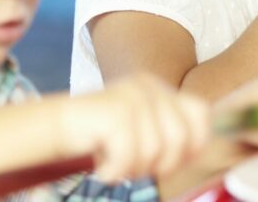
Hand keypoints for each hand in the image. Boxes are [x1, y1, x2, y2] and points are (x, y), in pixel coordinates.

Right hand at [60, 73, 209, 182]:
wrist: (55, 127)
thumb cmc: (101, 137)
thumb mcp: (144, 130)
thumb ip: (171, 132)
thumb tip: (202, 151)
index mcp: (161, 88)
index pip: (201, 113)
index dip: (194, 144)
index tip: (171, 162)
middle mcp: (150, 86)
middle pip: (182, 137)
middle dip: (163, 165)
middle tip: (137, 169)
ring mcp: (133, 96)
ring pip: (156, 151)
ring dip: (135, 170)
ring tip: (116, 166)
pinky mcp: (115, 110)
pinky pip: (130, 155)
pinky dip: (116, 171)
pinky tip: (104, 169)